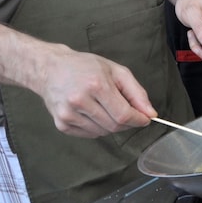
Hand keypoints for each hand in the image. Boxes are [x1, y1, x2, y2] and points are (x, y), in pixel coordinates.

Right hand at [37, 46, 155, 137]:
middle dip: (127, 123)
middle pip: (114, 126)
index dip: (138, 120)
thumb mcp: (116, 71)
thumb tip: (151, 114)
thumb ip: (137, 93)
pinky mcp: (61, 124)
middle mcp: (80, 101)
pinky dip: (98, 128)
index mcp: (96, 85)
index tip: (146, 119)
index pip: (123, 114)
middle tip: (128, 112)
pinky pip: (90, 135)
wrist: (50, 69)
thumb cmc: (86, 67)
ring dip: (112, 125)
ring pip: (103, 132)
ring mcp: (68, 114)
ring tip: (106, 107)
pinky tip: (93, 112)